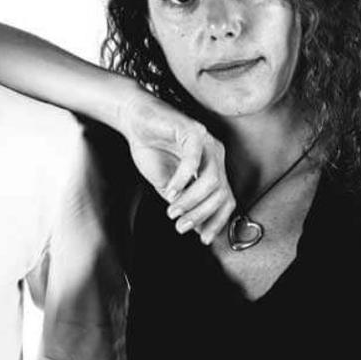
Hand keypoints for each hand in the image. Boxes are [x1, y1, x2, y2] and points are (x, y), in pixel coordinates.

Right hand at [115, 91, 235, 244]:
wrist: (134, 120)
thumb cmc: (150, 148)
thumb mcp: (168, 185)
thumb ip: (183, 203)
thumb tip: (197, 228)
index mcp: (213, 167)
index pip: (226, 199)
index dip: (217, 221)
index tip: (203, 239)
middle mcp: (215, 155)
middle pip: (222, 193)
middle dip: (201, 215)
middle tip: (180, 227)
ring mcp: (206, 142)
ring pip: (212, 180)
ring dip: (192, 200)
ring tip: (173, 211)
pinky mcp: (192, 130)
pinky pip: (194, 160)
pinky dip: (182, 179)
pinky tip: (170, 189)